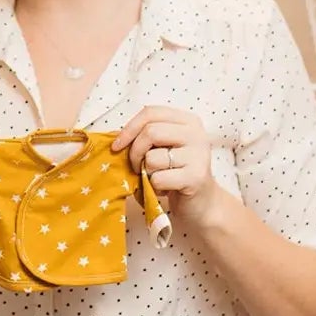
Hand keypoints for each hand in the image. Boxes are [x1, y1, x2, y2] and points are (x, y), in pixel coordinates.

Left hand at [112, 106, 225, 229]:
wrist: (201, 203)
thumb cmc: (175, 172)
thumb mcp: (162, 148)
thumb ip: (145, 136)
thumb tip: (114, 136)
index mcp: (187, 121)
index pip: (151, 113)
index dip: (129, 128)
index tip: (116, 146)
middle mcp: (196, 134)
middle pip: (150, 132)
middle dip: (134, 152)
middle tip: (136, 166)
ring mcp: (198, 155)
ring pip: (152, 158)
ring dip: (146, 172)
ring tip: (157, 178)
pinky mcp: (196, 177)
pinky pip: (158, 179)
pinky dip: (154, 187)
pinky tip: (165, 189)